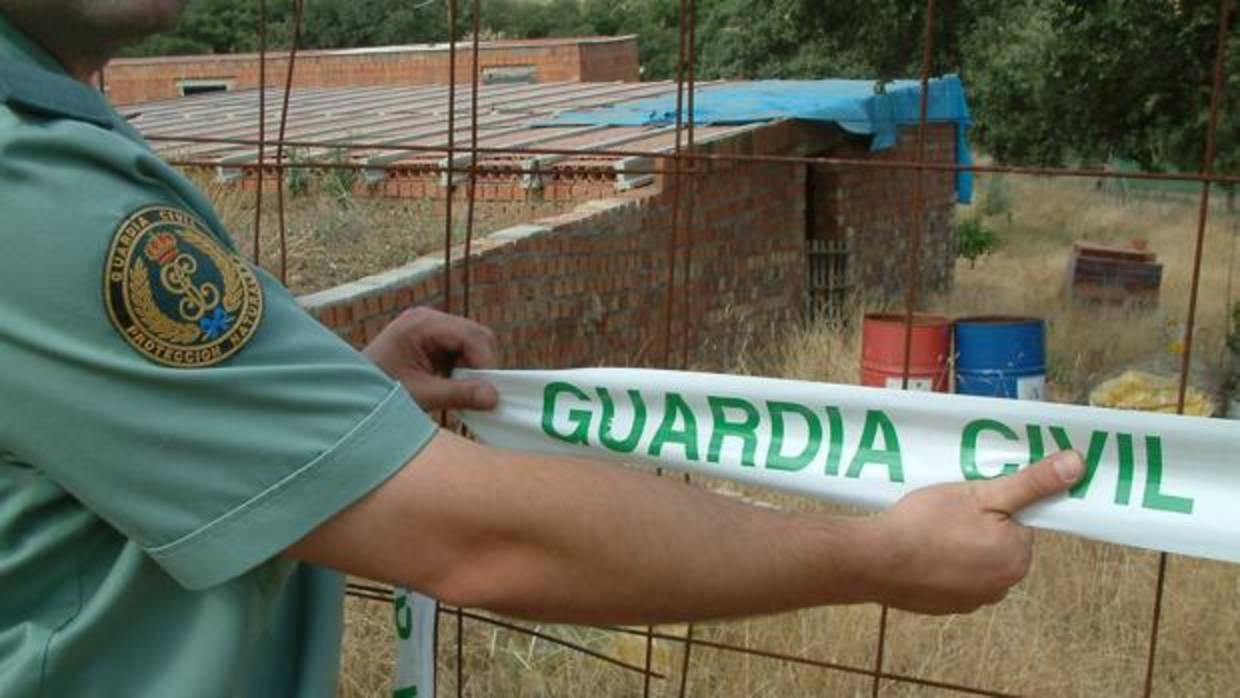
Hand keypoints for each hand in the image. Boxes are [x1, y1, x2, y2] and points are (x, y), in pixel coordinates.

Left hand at [363, 307, 499, 410]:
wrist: (349, 390)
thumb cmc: (378, 391)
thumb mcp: (420, 395)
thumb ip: (458, 394)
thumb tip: (494, 397)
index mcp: (421, 324)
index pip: (471, 336)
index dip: (484, 363)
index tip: (488, 393)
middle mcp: (428, 317)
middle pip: (476, 335)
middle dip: (481, 364)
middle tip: (477, 393)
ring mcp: (430, 325)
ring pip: (473, 342)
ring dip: (473, 367)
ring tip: (461, 390)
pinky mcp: (431, 337)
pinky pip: (462, 348)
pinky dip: (464, 367)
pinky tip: (452, 383)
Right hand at [871, 450, 1084, 613]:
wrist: (875, 560)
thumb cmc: (928, 523)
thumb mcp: (981, 493)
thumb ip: (1031, 483)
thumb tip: (1077, 466)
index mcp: (1017, 558)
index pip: (1020, 525)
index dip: (996, 506)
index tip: (971, 496)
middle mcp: (1001, 586)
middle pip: (999, 545)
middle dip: (979, 527)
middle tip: (948, 508)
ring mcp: (970, 601)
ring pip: (974, 562)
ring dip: (959, 547)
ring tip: (929, 528)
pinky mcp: (943, 607)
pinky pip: (951, 579)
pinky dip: (940, 565)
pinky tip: (919, 549)